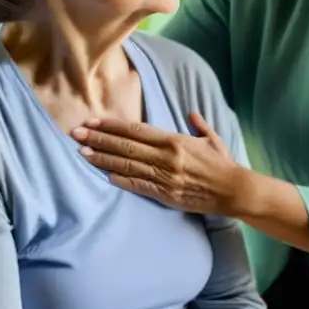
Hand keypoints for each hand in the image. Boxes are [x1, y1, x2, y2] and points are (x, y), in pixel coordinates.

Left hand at [72, 113, 245, 215]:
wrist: (233, 190)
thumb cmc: (222, 163)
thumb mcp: (212, 139)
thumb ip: (199, 125)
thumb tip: (191, 113)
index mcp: (174, 140)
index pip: (136, 131)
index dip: (112, 126)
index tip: (93, 122)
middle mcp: (166, 157)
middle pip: (125, 146)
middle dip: (98, 140)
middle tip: (76, 134)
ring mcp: (164, 176)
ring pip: (127, 165)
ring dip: (103, 159)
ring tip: (82, 154)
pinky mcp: (165, 194)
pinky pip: (138, 186)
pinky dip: (121, 180)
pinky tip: (104, 175)